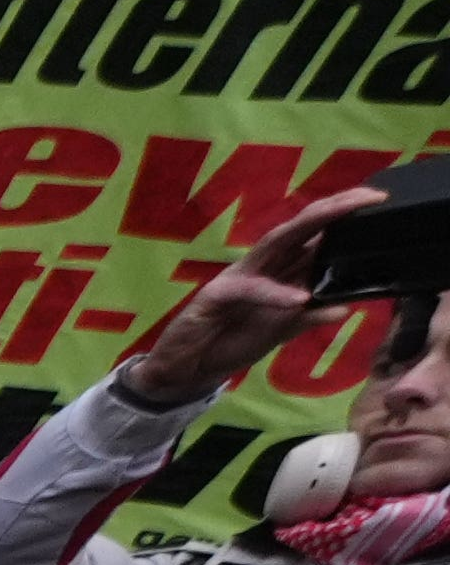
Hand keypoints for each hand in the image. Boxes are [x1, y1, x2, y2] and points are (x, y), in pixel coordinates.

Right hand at [125, 184, 391, 407]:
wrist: (186, 368)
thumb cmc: (229, 343)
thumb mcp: (279, 331)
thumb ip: (309, 317)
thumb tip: (346, 307)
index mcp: (277, 271)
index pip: (313, 237)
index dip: (343, 218)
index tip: (378, 204)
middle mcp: (260, 265)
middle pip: (300, 227)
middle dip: (334, 208)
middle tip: (370, 196)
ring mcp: (238, 276)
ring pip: (276, 243)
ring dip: (310, 228)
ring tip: (341, 219)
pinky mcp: (216, 295)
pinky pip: (251, 290)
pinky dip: (275, 294)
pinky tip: (298, 299)